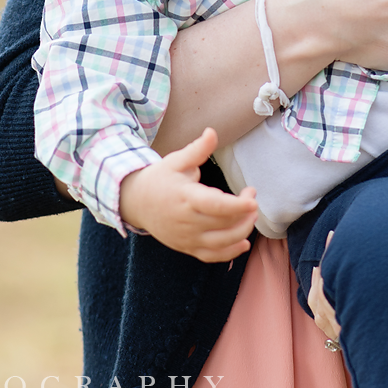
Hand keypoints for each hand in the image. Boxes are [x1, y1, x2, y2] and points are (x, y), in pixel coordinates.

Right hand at [117, 129, 258, 262]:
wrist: (135, 202)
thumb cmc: (159, 179)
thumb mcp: (176, 160)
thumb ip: (197, 149)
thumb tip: (212, 131)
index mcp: (184, 197)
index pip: (214, 205)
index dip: (236, 205)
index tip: (252, 198)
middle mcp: (186, 220)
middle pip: (223, 224)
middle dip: (245, 212)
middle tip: (251, 194)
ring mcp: (186, 237)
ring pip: (220, 243)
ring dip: (242, 231)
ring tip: (251, 215)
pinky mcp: (187, 247)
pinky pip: (211, 256)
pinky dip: (229, 253)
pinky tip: (243, 243)